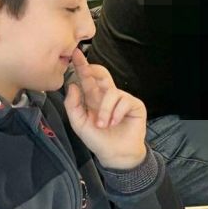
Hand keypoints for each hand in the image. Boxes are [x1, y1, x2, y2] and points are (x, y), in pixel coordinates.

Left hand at [64, 48, 146, 169]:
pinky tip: (114, 123)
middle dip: (94, 71)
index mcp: (93, 99)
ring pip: (111, 92)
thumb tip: (73, 85)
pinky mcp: (135, 105)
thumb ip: (73, 105)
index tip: (74, 54)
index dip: (81, 66)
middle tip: (87, 71)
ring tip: (103, 124)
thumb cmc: (98, 140)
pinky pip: (124, 101)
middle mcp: (107, 96)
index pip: (87, 79)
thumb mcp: (78, 123)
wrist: (115, 154)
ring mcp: (122, 100)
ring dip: (105, 110)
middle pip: (102, 74)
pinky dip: (116, 113)